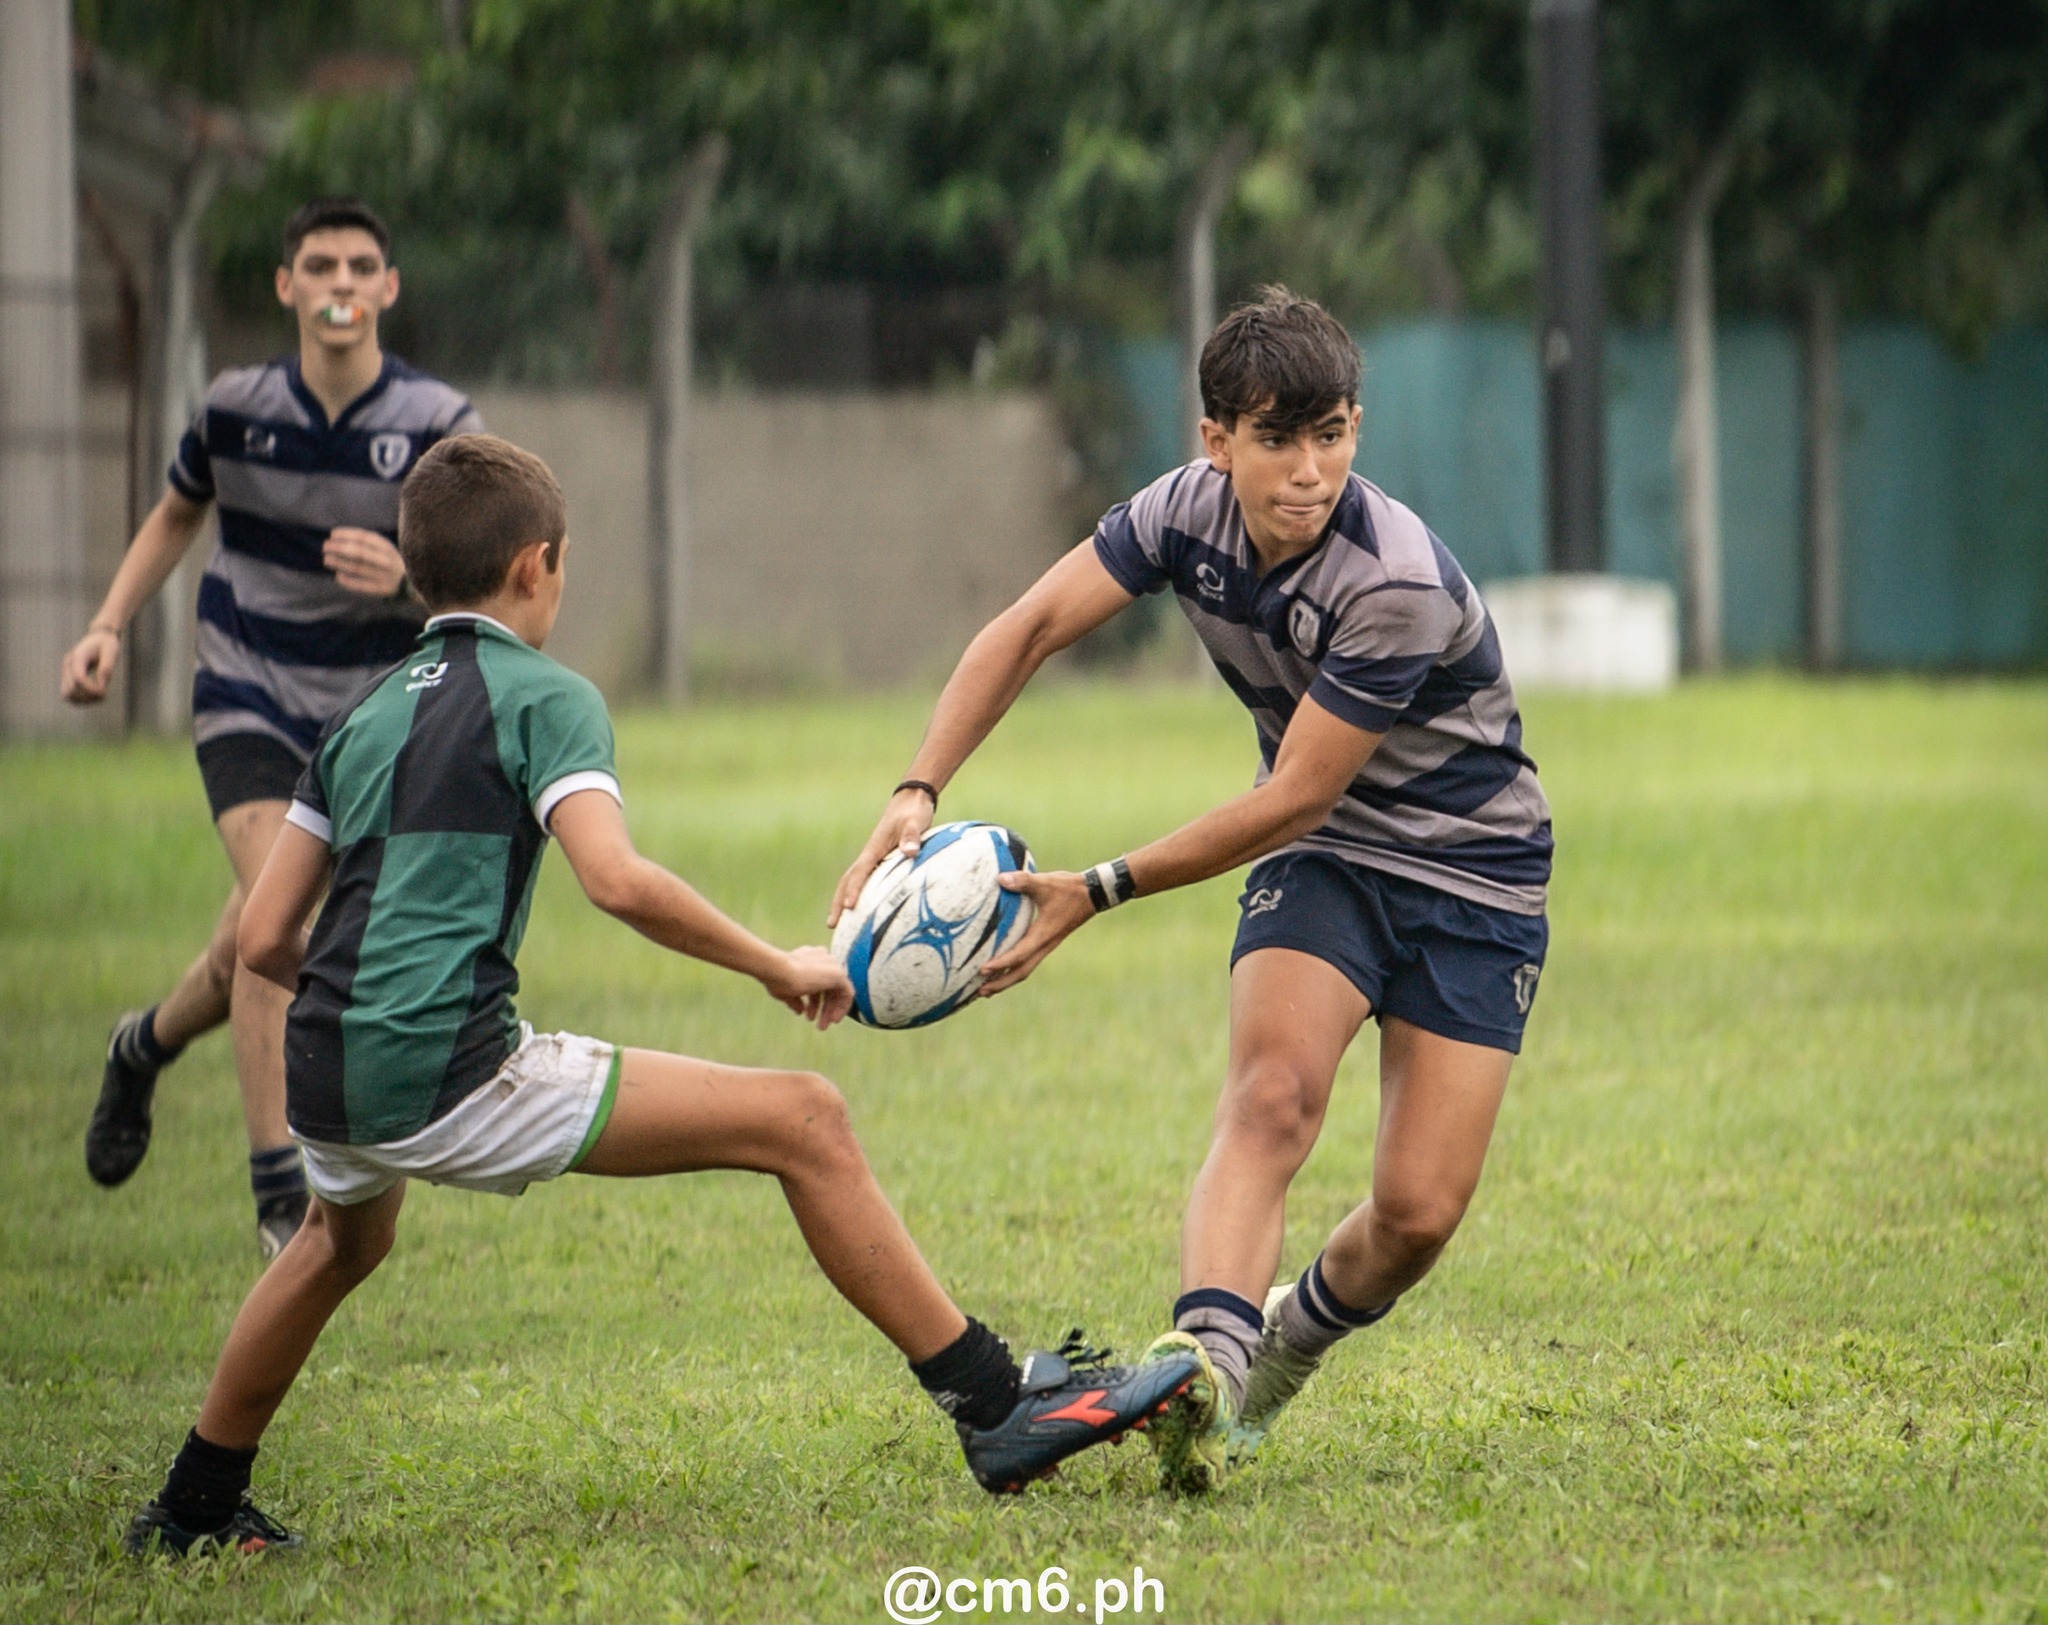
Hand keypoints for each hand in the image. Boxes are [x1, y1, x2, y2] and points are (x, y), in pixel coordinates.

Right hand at [59, 626, 121, 704]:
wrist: (98, 636)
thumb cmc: (106, 643)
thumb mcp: (111, 651)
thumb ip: (106, 668)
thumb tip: (101, 687)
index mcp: (78, 656)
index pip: (79, 678)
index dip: (91, 689)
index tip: (104, 692)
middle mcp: (68, 665)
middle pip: (70, 689)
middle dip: (88, 696)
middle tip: (103, 695)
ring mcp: (66, 671)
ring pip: (67, 695)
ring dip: (83, 700)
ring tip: (100, 697)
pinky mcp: (68, 677)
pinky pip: (70, 694)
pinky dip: (81, 699)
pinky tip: (95, 696)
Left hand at [324, 527, 407, 596]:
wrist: (414, 584)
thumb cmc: (390, 562)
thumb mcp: (385, 549)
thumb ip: (367, 543)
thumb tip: (338, 539)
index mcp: (388, 548)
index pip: (364, 538)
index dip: (347, 535)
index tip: (333, 534)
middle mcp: (386, 561)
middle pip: (359, 553)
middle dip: (340, 548)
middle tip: (325, 546)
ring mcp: (384, 576)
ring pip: (358, 568)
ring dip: (340, 563)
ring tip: (327, 560)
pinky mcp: (382, 589)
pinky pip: (361, 585)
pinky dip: (349, 581)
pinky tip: (338, 576)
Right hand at [764, 945, 854, 1029]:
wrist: (779, 970)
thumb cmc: (777, 978)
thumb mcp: (786, 991)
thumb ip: (796, 1000)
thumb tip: (800, 1011)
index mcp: (810, 958)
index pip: (817, 982)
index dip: (814, 1001)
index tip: (808, 1015)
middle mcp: (823, 959)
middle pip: (828, 988)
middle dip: (823, 1008)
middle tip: (818, 1025)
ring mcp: (832, 965)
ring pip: (837, 992)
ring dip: (830, 1011)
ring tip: (821, 1027)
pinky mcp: (839, 974)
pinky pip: (848, 993)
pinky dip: (842, 1007)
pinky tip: (833, 1020)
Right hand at [828, 787, 937, 926]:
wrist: (911, 800)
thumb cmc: (913, 811)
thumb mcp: (915, 821)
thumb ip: (911, 836)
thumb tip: (909, 852)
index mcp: (874, 848)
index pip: (860, 872)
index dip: (854, 890)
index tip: (849, 907)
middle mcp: (870, 855)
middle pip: (848, 881)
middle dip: (838, 902)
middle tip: (832, 924)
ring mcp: (873, 858)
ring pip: (853, 881)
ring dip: (843, 900)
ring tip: (838, 923)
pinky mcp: (880, 860)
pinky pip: (865, 881)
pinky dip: (858, 895)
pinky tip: (863, 910)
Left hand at [976, 870, 1094, 996]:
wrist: (1093, 894)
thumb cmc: (1068, 889)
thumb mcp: (1045, 882)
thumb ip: (1023, 881)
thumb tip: (1000, 879)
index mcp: (1043, 935)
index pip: (1019, 954)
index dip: (1001, 963)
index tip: (982, 969)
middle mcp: (1044, 945)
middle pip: (1021, 972)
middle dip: (1000, 983)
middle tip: (979, 991)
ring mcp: (1046, 946)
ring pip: (1024, 970)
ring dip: (1005, 981)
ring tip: (985, 989)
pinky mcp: (1046, 942)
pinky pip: (1028, 962)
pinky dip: (1012, 969)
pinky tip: (1001, 969)